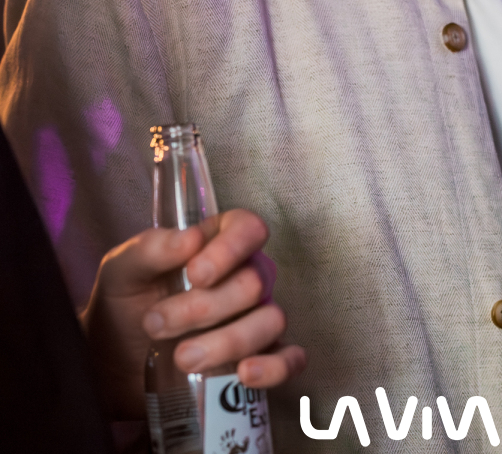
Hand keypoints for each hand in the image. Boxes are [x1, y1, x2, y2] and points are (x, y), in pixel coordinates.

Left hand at [81, 208, 305, 418]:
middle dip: (204, 307)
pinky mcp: (256, 359)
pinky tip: (245, 374)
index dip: (231, 248)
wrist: (110, 363)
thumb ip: (151, 248)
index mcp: (217, 243)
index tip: (196, 273)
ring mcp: (254, 318)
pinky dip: (276, 366)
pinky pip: (288, 359)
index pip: (248, 228)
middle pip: (254, 283)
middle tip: (157, 323)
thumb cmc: (122, 305)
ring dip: (227, 342)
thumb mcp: (122, 269)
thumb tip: (188, 240)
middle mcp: (244, 276)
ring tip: (182, 357)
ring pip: (270, 321)